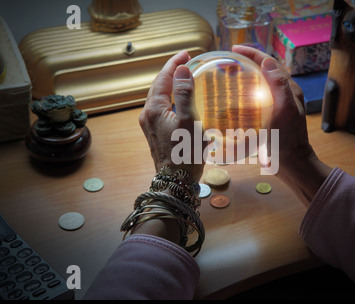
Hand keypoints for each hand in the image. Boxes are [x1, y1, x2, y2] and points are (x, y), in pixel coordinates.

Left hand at [139, 50, 204, 182]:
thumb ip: (185, 93)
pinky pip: (162, 109)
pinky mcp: (155, 133)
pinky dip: (171, 99)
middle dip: (171, 72)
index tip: (186, 53)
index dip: (174, 64)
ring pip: (159, 98)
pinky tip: (181, 102)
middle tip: (186, 62)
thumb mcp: (189, 121)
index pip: (162, 78)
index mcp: (154, 109)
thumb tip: (182, 69)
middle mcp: (148, 115)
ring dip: (171, 86)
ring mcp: (150, 125)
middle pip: (158, 87)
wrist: (176, 181)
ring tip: (185, 78)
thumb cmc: (185, 153)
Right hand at [232, 45, 331, 203]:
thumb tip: (266, 62)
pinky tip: (230, 103)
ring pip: (258, 87)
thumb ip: (278, 86)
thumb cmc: (288, 139)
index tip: (234, 50)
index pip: (270, 63)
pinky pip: (254, 103)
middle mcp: (283, 96)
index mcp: (288, 90)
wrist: (291, 164)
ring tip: (226, 79)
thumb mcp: (285, 110)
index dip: (253, 54)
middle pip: (263, 72)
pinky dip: (242, 97)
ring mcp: (275, 108)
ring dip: (244, 79)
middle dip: (247, 63)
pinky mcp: (268, 119)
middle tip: (227, 63)